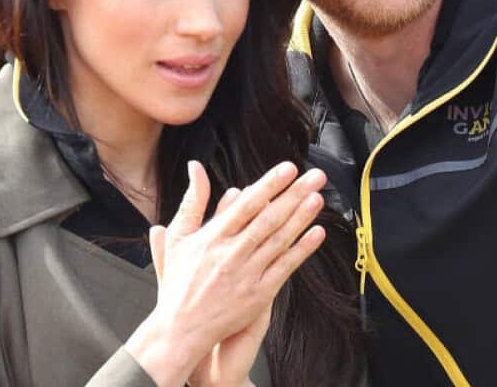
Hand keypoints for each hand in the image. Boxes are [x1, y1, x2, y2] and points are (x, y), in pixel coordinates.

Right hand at [126, 161, 327, 386]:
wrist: (181, 330)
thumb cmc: (179, 283)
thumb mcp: (178, 238)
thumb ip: (192, 201)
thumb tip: (195, 166)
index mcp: (213, 238)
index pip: (247, 205)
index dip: (270, 185)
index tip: (288, 168)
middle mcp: (232, 254)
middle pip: (269, 218)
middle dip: (294, 195)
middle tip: (316, 176)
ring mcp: (247, 275)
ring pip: (280, 240)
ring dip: (302, 218)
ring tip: (318, 198)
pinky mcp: (259, 295)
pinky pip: (285, 267)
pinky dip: (302, 250)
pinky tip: (317, 234)